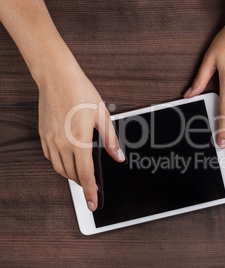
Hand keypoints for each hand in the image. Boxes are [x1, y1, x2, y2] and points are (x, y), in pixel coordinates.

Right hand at [38, 66, 124, 210]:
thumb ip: (111, 140)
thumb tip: (119, 157)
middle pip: (72, 175)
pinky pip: (50, 158)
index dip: (90, 192)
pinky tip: (67, 162)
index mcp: (79, 141)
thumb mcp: (103, 116)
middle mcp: (62, 144)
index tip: (92, 204)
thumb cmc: (81, 93)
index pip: (86, 174)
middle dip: (83, 184)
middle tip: (91, 189)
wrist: (57, 78)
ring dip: (71, 176)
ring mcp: (50, 140)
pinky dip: (60, 165)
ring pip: (59, 168)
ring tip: (82, 177)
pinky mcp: (43, 135)